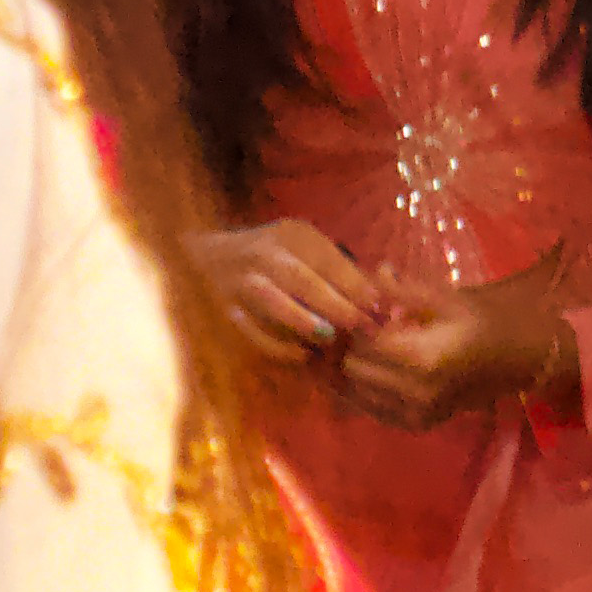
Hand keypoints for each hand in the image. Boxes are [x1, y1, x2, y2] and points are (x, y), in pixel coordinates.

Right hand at [190, 220, 397, 358]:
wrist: (205, 257)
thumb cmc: (274, 256)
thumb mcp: (305, 248)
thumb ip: (341, 268)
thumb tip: (386, 296)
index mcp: (292, 236)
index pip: (329, 261)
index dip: (358, 287)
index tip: (380, 309)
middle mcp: (264, 254)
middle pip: (303, 280)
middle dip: (337, 306)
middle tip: (363, 328)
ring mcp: (240, 281)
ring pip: (274, 303)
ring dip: (306, 323)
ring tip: (330, 339)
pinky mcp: (225, 309)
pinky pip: (251, 330)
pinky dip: (277, 345)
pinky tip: (301, 355)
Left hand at [336, 247, 581, 426]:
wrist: (513, 355)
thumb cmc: (478, 319)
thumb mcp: (442, 296)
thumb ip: (399, 290)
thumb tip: (365, 277)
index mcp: (421, 358)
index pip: (361, 343)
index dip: (352, 325)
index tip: (352, 310)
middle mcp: (414, 393)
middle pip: (352, 369)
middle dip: (349, 348)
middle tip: (354, 329)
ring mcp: (415, 415)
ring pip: (355, 392)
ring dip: (351, 370)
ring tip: (359, 348)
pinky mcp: (415, 425)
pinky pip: (371, 410)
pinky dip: (363, 391)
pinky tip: (371, 371)